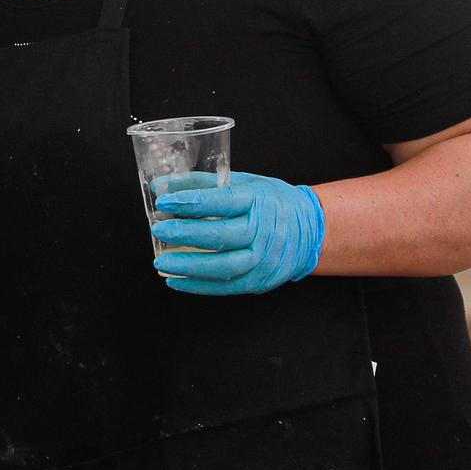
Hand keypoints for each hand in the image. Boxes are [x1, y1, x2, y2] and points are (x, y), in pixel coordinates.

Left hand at [150, 171, 325, 294]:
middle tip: (160, 230)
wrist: (310, 231)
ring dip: (188, 265)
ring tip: (161, 262)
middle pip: (220, 235)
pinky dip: (198, 286)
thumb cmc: (271, 202)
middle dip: (185, 233)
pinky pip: (226, 286)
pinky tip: (176, 280)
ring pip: (223, 266)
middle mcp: (263, 230)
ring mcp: (264, 259)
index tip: (164, 202)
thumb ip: (202, 184)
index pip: (222, 201)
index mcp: (258, 200)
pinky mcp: (260, 280)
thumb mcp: (244, 182)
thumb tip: (162, 186)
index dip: (191, 201)